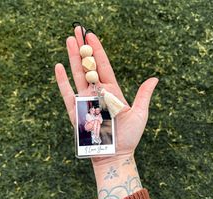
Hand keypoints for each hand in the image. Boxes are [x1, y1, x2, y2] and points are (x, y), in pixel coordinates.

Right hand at [55, 26, 157, 166]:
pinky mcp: (75, 111)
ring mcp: (85, 101)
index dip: (97, 51)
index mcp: (112, 92)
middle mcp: (97, 93)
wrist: (115, 154)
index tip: (92, 35)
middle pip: (88, 66)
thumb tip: (154, 78)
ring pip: (77, 75)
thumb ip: (143, 95)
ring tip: (68, 40)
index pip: (103, 66)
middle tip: (76, 30)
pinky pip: (67, 93)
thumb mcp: (140, 113)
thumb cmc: (128, 137)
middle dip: (83, 48)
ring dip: (72, 58)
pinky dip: (62, 81)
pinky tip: (58, 66)